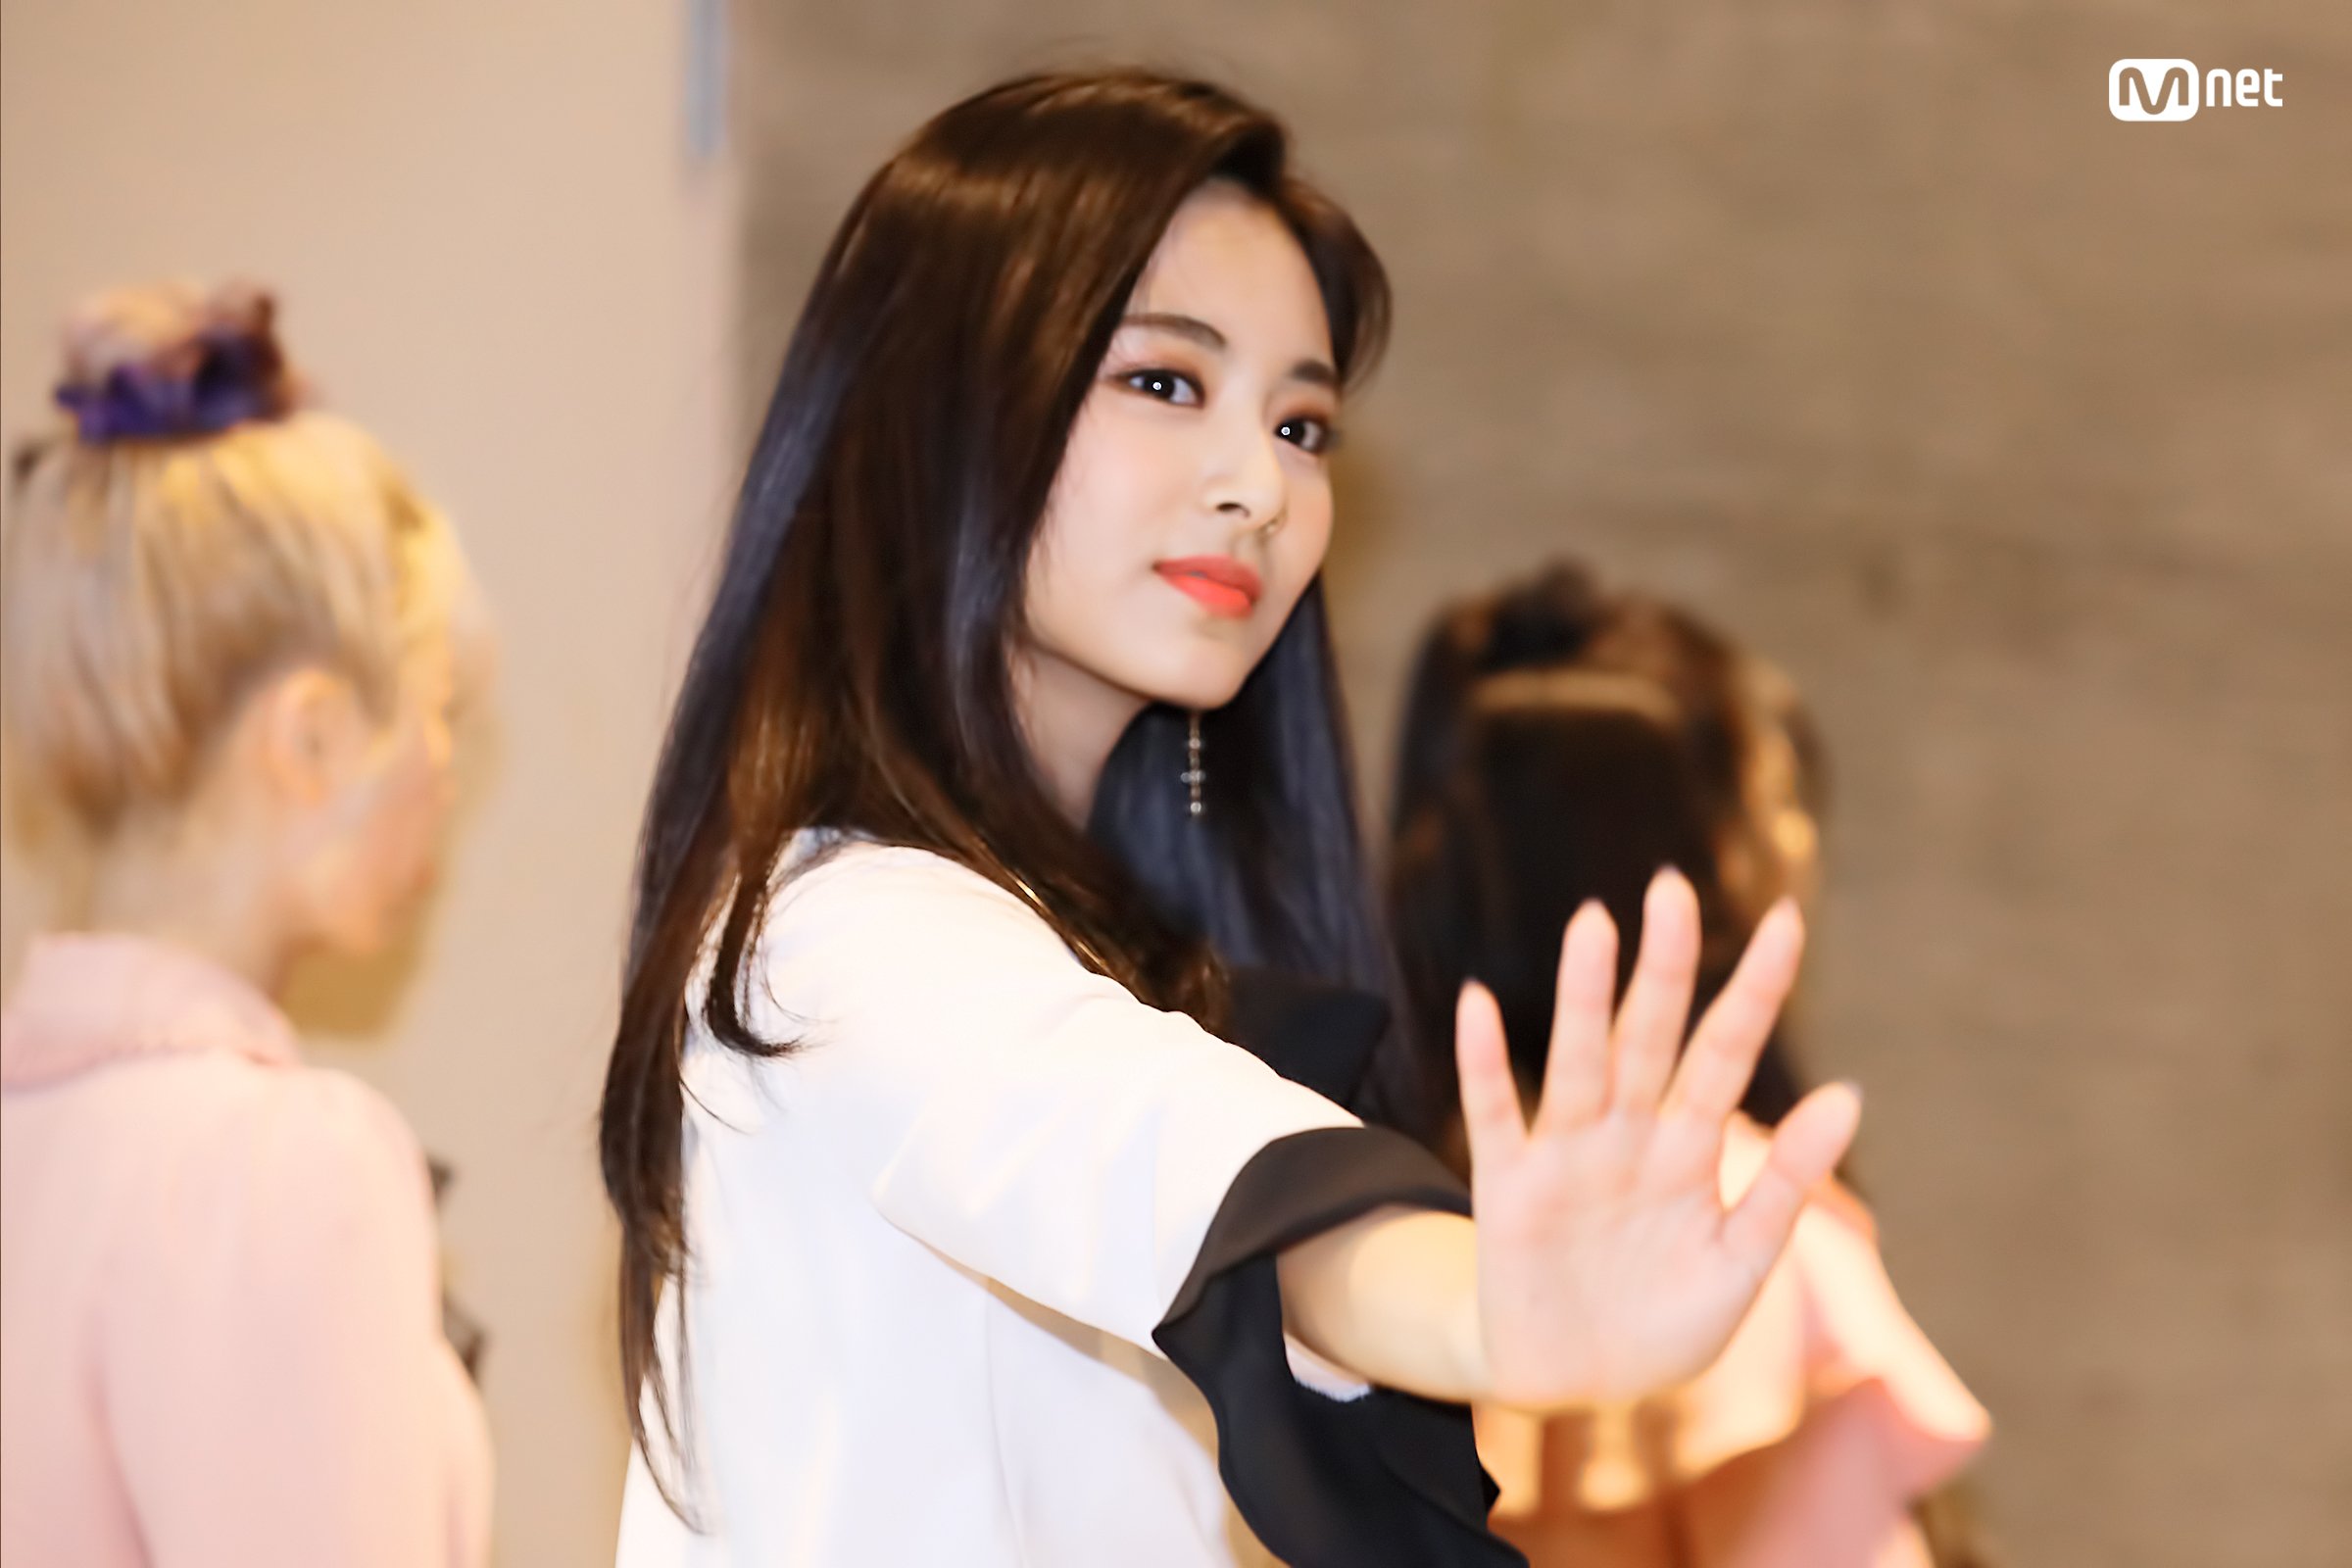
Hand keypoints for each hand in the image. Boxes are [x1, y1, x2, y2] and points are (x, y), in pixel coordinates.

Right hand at [1459, 868, 1861, 1408]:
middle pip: (1650, 1037)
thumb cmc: (1664, 1322)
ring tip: (1595, 925)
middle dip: (1664, 967)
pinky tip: (1479, 1004)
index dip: (1755, 989)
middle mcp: (1629, 1136)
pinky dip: (1484, 1062)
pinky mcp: (1509, 1189)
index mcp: (1691, 1150)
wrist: (1576, 1386)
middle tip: (1673, 889)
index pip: (1726, 1052)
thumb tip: (1851, 1093)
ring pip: (1579, 1061)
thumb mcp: (1741, 1262)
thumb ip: (1789, 1181)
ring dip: (1584, 996)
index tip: (1784, 918)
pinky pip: (1497, 1114)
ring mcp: (1568, 1157)